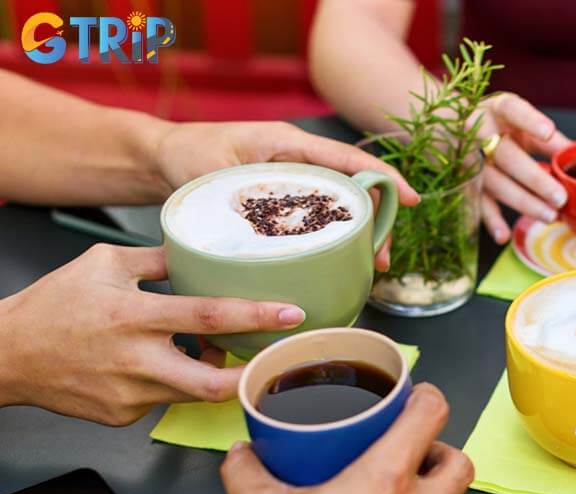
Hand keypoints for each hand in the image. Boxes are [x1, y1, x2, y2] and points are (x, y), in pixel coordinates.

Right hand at [0, 244, 303, 424]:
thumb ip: (159, 260)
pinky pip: (167, 401)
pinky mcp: (124, 416)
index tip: (292, 314)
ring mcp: (130, 395)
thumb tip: (202, 250)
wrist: (6, 355)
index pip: (209, 317)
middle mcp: (135, 361)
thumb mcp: (103, 265)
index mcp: (134, 317)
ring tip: (215, 350)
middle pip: (213, 383)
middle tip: (277, 359)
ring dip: (215, 374)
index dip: (256, 317)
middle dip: (253, 375)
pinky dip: (177, 383)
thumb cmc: (52, 307)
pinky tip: (164, 365)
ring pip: (194, 393)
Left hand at [153, 120, 420, 270]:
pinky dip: (336, 239)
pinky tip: (341, 262)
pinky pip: (321, 218)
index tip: (412, 200)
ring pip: (341, 207)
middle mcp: (298, 159)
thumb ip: (247, 196)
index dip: (385, 180)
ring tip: (370, 267)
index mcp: (288, 144)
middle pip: (353, 189)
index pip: (347, 159)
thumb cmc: (185, 157)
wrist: (161, 158)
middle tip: (383, 259)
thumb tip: (281, 229)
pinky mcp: (287, 200)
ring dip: (360, 236)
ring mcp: (295, 180)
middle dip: (377, 222)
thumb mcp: (215, 174)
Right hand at [475, 93, 570, 242]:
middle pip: (507, 157)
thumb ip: (549, 140)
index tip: (548, 132)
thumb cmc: (497, 126)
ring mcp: (468, 158)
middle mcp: (479, 133)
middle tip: (560, 197)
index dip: (530, 121)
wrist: (447, 128)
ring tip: (550, 216)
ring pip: (496, 182)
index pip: (513, 111)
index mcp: (497, 111)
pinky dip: (491, 220)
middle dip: (535, 179)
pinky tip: (504, 235)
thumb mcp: (521, 125)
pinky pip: (478, 202)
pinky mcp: (464, 181)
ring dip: (523, 202)